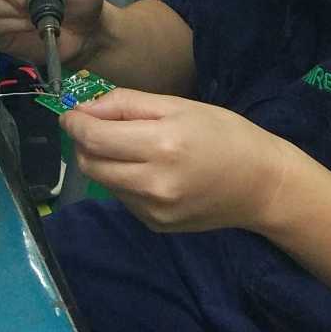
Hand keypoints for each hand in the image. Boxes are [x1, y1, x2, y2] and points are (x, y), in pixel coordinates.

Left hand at [61, 88, 301, 232]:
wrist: (260, 185)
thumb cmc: (223, 134)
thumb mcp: (178, 106)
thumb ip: (127, 105)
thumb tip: (85, 109)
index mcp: (161, 145)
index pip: (95, 138)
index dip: (75, 123)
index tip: (70, 113)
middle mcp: (153, 184)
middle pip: (90, 164)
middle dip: (83, 143)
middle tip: (96, 126)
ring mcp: (154, 210)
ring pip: (103, 182)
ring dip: (103, 162)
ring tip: (129, 146)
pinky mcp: (156, 226)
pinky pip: (123, 198)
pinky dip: (123, 180)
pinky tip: (147, 169)